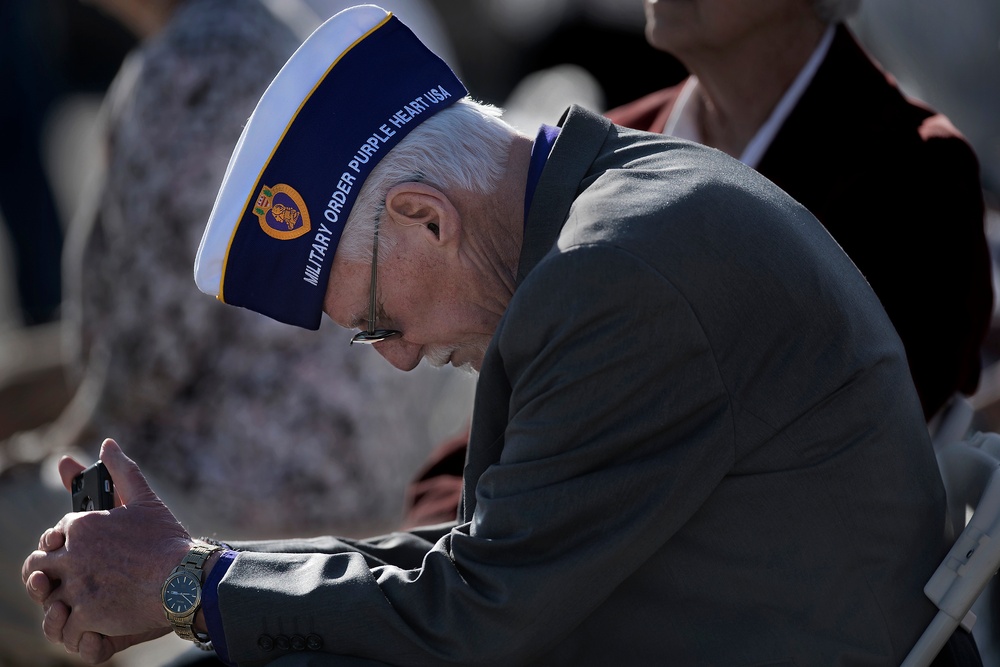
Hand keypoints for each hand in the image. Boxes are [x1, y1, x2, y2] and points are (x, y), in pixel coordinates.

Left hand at [22, 438, 191, 662]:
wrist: (187, 579)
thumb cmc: (168, 539)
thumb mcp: (145, 500)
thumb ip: (122, 470)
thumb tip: (107, 444)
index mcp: (83, 525)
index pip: (56, 533)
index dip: (64, 542)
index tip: (82, 550)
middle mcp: (73, 553)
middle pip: (37, 565)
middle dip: (48, 572)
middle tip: (72, 579)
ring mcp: (77, 586)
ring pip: (46, 599)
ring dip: (58, 602)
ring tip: (78, 604)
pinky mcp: (86, 615)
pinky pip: (66, 627)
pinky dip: (77, 629)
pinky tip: (93, 624)